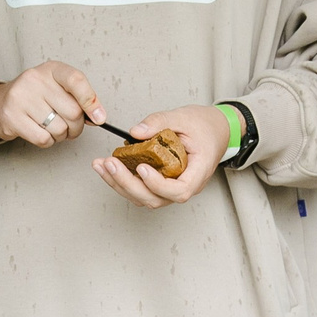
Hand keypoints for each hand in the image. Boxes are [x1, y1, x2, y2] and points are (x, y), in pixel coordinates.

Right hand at [0, 61, 104, 146]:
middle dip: (77, 126)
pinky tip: (41, 132)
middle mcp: (35, 79)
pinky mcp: (12, 117)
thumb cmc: (35, 97)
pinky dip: (48, 141)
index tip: (99, 118)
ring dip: (62, 136)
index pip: (76, 81)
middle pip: (73, 111)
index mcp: (51, 69)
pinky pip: (43, 139)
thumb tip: (98, 116)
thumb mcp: (57, 88)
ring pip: (59, 128)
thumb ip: (79, 98)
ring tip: (53, 128)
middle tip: (71, 127)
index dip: (91, 101)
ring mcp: (21, 97)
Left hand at [92, 104, 231, 209]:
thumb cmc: (205, 126)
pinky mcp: (161, 184)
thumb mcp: (184, 117)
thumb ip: (159, 122)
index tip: (142, 169)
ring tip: (101, 165)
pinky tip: (108, 167)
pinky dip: (123, 181)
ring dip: (120, 185)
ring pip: (145, 198)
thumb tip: (135, 131)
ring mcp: (172, 188)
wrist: (215, 130)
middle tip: (109, 164)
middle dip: (128, 184)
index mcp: (198, 172)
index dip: (158, 185)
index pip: (179, 191)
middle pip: (156, 199)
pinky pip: (141, 190)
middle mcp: (186, 186)